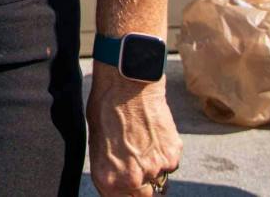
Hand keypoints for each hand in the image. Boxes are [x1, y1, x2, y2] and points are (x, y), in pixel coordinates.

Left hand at [88, 67, 181, 195]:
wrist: (127, 84)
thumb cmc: (105, 107)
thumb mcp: (96, 142)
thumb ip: (109, 167)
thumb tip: (116, 178)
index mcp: (108, 178)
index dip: (122, 194)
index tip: (125, 187)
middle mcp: (132, 179)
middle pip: (143, 195)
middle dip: (140, 185)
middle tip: (135, 162)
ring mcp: (155, 168)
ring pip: (158, 178)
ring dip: (153, 166)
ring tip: (143, 140)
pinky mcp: (172, 155)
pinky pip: (170, 163)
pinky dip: (164, 153)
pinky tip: (153, 134)